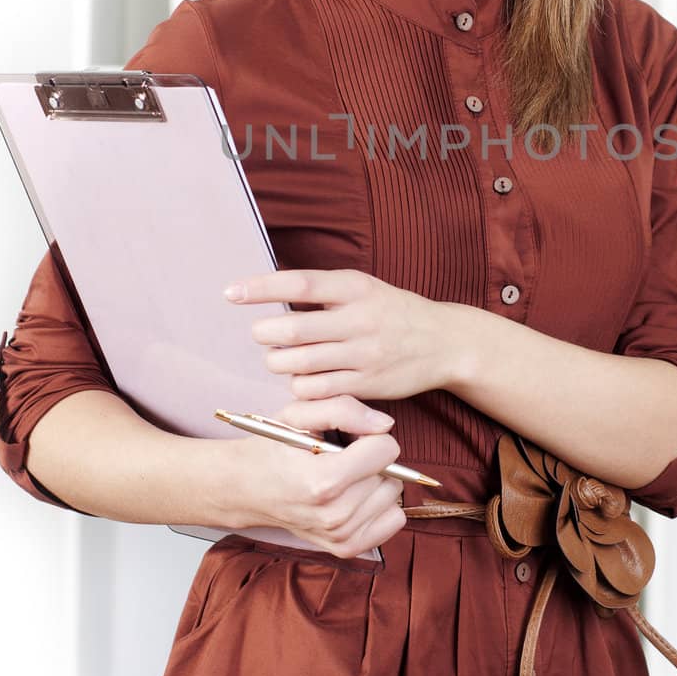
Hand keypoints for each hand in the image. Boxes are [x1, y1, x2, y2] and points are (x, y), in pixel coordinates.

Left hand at [222, 267, 460, 402]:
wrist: (444, 342)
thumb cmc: (392, 311)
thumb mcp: (364, 289)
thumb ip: (324, 292)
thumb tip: (269, 292)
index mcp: (355, 287)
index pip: (300, 285)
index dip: (261, 288)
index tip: (231, 292)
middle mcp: (360, 319)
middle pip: (294, 330)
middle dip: (266, 334)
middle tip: (262, 334)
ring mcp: (365, 354)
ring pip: (300, 364)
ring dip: (279, 362)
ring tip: (280, 357)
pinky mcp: (367, 384)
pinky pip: (318, 390)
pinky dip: (299, 387)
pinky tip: (301, 379)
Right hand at [222, 395, 407, 557]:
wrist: (245, 488)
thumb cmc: (272, 448)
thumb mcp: (297, 414)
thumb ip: (344, 410)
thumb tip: (385, 425)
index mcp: (324, 481)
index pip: (386, 450)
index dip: (369, 436)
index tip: (348, 438)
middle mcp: (335, 515)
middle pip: (392, 474)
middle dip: (372, 459)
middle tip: (340, 458)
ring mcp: (341, 535)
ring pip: (393, 496)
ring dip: (375, 482)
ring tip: (343, 476)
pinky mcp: (347, 548)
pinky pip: (394, 521)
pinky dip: (380, 506)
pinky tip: (354, 496)